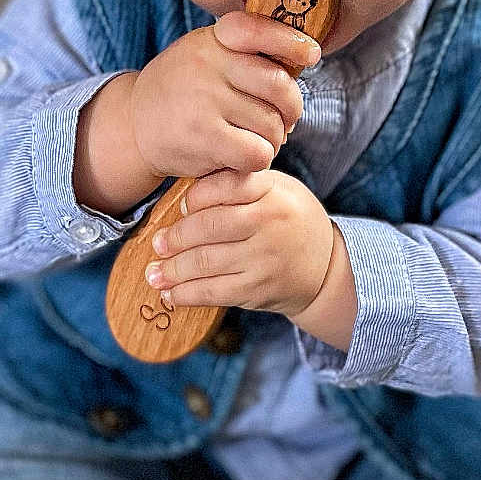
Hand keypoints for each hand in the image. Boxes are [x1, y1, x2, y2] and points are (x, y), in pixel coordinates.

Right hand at [129, 13, 321, 180]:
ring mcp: (205, 100)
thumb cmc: (184, 90)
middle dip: (291, 109)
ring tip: (255, 140)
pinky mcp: (204, 137)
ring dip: (272, 139)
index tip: (310, 55)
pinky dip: (258, 159)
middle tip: (284, 121)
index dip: (293, 42)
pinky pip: (257, 152)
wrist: (134, 124)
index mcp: (213, 39)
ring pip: (271, 124)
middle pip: (279, 85)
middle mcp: (208, 64)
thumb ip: (244, 51)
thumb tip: (305, 56)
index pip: (260, 29)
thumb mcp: (205, 55)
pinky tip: (244, 156)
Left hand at [143, 168, 334, 319]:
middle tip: (158, 243)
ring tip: (154, 272)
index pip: (224, 185)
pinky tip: (171, 294)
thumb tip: (185, 196)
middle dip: (175, 237)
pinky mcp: (257, 289)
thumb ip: (239, 185)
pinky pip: (213, 292)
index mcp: (272, 190)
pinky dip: (186, 294)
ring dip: (172, 269)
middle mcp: (269, 222)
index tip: (183, 206)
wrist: (325, 268)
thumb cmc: (290, 221)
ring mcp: (263, 258)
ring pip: (205, 262)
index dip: (196, 196)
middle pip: (208, 226)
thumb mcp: (277, 190)